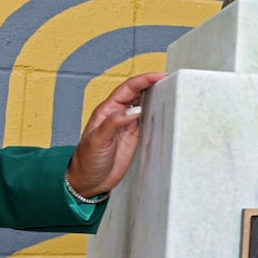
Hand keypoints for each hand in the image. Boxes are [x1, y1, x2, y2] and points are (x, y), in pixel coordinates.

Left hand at [64, 72, 165, 197]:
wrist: (89, 180)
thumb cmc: (87, 160)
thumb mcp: (98, 140)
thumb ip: (115, 123)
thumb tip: (135, 109)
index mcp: (107, 111)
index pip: (127, 89)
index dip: (143, 80)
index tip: (158, 76)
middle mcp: (118, 114)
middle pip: (137, 92)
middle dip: (152, 83)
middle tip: (169, 79)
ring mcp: (127, 125)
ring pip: (144, 104)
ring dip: (156, 96)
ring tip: (170, 89)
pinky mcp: (135, 136)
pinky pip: (148, 119)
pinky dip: (157, 112)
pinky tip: (164, 109)